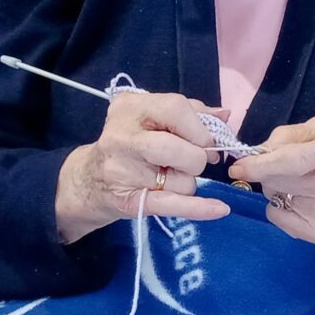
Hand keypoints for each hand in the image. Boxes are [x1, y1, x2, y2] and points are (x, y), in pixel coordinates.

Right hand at [56, 91, 229, 242]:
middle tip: (192, 162)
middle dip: (197, 159)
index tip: (205, 141)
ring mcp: (122, 169)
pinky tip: (219, 208)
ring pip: (182, 180)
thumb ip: (190, 113)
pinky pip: (173, 204)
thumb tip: (225, 116)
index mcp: (130, 107)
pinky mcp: (129, 199)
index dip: (199, 127)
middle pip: (179, 148)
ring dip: (186, 183)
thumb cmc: (130, 144)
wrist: (89, 180)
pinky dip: (200, 208)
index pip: (176, 107)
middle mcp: (121, 135)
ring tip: (167, 178)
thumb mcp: (152, 118)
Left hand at [229, 117, 314, 252]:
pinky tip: (303, 200)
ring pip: (276, 198)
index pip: (294, 160)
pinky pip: (279, 218)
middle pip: (280, 180)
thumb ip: (289, 136)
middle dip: (267, 170)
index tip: (238, 167)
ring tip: (301, 182)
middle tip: (282, 164)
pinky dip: (280, 207)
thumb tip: (258, 153)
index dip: (261, 164)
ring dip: (276, 187)